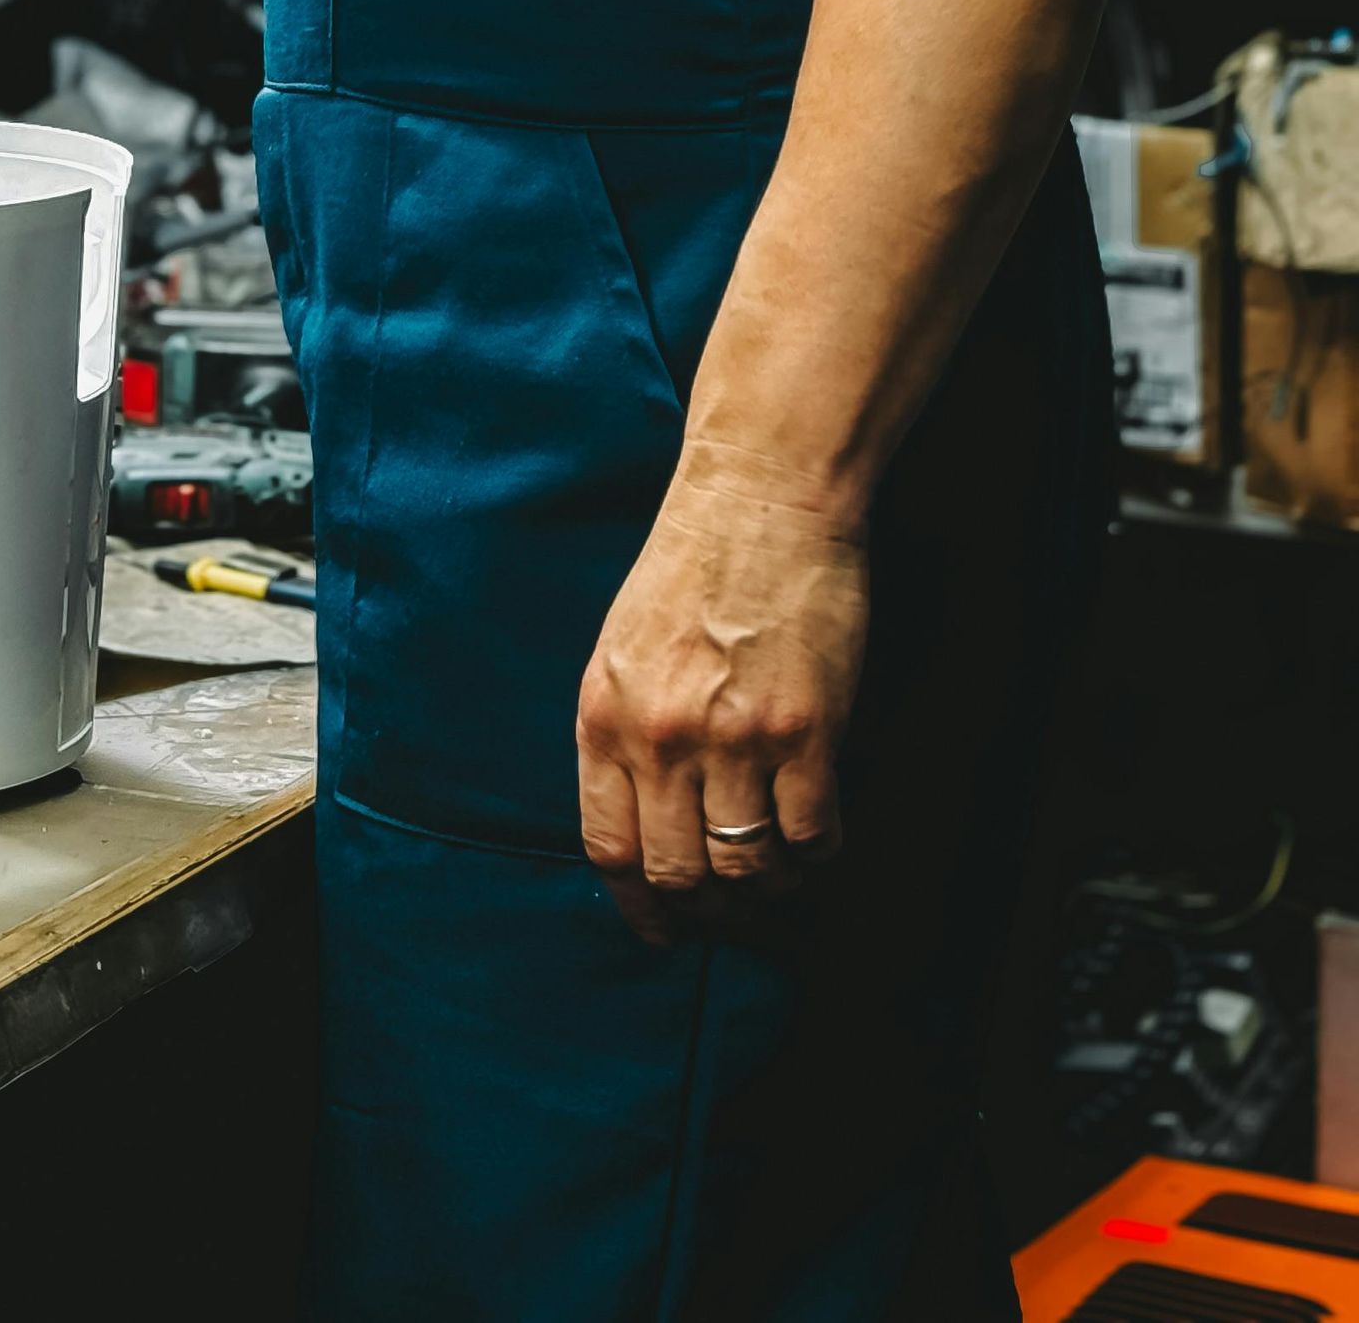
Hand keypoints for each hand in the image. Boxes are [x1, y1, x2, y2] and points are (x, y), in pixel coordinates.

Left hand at [576, 471, 867, 946]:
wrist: (761, 495)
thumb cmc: (694, 564)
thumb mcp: (624, 648)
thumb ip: (625, 732)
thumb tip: (646, 821)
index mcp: (604, 715)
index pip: (609, 849)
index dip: (639, 905)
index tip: (664, 929)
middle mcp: (660, 737)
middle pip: (678, 874)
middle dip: (709, 910)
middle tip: (735, 910)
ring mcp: (734, 737)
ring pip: (747, 866)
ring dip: (768, 888)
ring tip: (781, 875)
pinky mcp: (805, 729)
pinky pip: (811, 833)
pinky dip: (817, 854)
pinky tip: (819, 839)